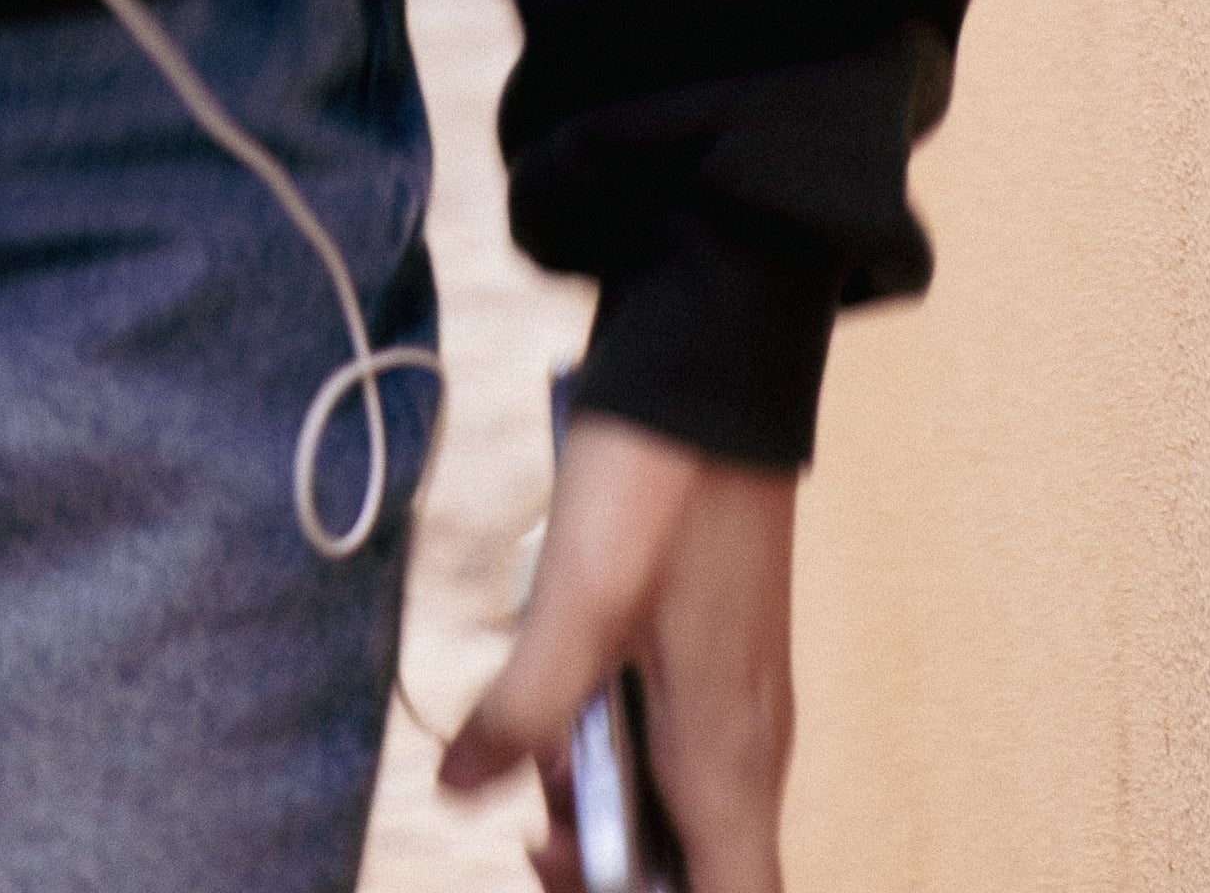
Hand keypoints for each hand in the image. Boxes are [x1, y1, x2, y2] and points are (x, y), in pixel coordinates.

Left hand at [440, 412, 797, 890]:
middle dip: (611, 873)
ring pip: (678, 814)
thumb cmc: (661, 477)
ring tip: (532, 768)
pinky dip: (611, 756)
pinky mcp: (710, 662)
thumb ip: (523, 707)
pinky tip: (557, 708)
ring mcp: (735, 704)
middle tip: (532, 833)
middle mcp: (749, 747)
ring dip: (603, 814)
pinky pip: (669, 751)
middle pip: (699, 875)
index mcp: (732, 757)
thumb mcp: (577, 594)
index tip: (577, 880)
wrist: (709, 369)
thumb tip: (460, 786)